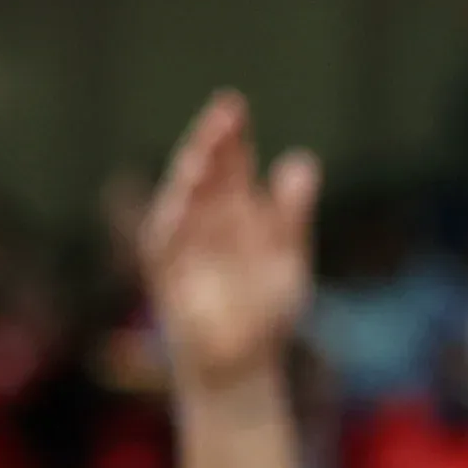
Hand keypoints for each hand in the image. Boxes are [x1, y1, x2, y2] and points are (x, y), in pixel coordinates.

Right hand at [136, 91, 317, 404]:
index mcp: (235, 210)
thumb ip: (294, 214)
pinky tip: (184, 201)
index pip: (230, 163)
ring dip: (191, 176)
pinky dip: (173, 221)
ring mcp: (183, 243)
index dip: (232, 136)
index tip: (235, 106)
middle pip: (205, 172)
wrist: (243, 361)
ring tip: (205, 152)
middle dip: (211, 143)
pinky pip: (165, 242)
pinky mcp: (166, 273)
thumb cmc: (266, 309)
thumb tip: (302, 161)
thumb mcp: (289, 257)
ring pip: (181, 200)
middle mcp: (205, 219)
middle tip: (224, 113)